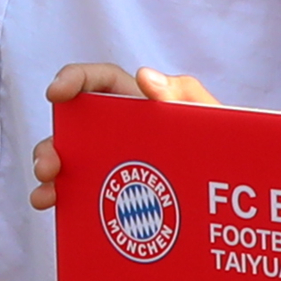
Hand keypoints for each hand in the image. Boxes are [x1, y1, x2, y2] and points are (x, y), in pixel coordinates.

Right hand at [24, 62, 221, 205]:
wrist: (232, 198)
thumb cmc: (221, 145)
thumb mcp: (210, 116)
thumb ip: (185, 91)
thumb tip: (143, 76)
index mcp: (136, 104)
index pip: (97, 81)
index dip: (72, 79)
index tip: (55, 93)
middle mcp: (116, 133)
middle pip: (72, 129)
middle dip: (51, 143)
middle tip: (50, 164)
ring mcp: (110, 165)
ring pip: (67, 162)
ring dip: (49, 171)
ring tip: (48, 191)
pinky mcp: (110, 196)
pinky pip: (78, 193)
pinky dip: (58, 197)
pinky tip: (51, 205)